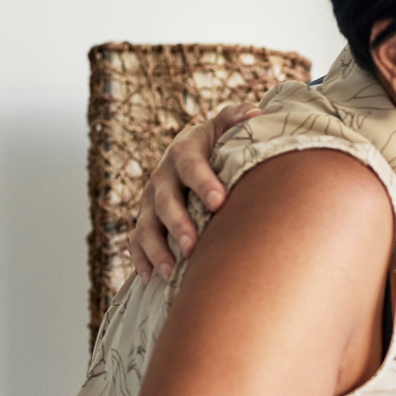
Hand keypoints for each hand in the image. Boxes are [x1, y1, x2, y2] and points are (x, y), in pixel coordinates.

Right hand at [128, 105, 261, 281]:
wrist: (191, 155)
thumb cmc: (218, 144)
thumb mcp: (227, 125)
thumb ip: (239, 117)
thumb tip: (260, 114)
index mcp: (184, 152)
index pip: (191, 166)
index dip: (203, 182)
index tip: (220, 202)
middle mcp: (162, 177)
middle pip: (164, 202)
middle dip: (178, 225)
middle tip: (193, 247)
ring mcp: (149, 202)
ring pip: (146, 226)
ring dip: (157, 250)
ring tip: (172, 272)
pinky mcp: (145, 222)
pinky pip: (136, 242)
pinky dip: (141, 261)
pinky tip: (152, 280)